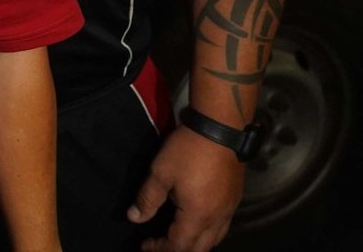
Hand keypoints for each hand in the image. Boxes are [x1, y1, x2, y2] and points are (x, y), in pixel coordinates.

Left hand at [129, 127, 243, 251]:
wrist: (220, 129)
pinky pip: (222, 227)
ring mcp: (229, 210)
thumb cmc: (187, 151)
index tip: (144, 245)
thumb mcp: (160, 173)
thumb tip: (134, 218)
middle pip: (199, 249)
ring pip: (214, 240)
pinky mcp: (234, 199)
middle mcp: (217, 219)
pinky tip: (198, 224)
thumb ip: (147, 199)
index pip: (178, 245)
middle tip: (159, 246)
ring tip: (177, 239)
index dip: (160, 248)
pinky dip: (208, 234)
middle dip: (178, 251)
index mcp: (198, 216)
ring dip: (195, 245)